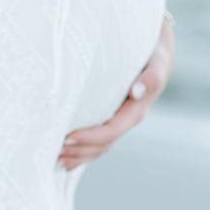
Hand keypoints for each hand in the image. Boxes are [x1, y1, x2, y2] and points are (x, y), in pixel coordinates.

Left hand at [57, 13, 173, 170]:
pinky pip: (96, 140)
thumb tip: (137, 91)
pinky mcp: (110, 117)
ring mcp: (118, 120)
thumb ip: (151, 76)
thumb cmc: (153, 53)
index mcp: (136, 110)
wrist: (155, 50)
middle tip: (52, 152)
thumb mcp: (157, 61)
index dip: (90, 137)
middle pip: (102, 144)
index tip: (67, 137)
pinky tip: (65, 156)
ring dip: (77, 155)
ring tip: (53, 159)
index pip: (111, 130)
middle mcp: (127, 119)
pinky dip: (81, 151)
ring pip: (98, 146)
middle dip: (78, 150)